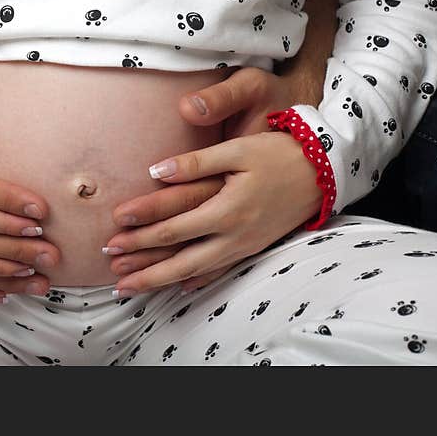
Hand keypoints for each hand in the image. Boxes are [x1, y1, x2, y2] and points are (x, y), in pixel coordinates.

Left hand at [105, 66, 317, 286]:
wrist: (324, 171)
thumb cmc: (279, 154)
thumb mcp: (237, 150)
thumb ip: (195, 163)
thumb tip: (154, 171)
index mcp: (226, 209)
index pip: (174, 226)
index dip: (140, 231)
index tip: (113, 231)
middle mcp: (234, 235)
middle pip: (180, 259)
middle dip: (144, 268)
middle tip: (113, 273)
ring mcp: (244, 246)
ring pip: (196, 271)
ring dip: (161, 280)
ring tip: (132, 286)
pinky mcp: (252, 247)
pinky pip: (219, 271)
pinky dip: (195, 280)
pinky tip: (178, 287)